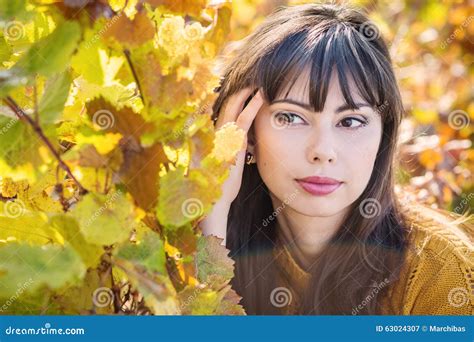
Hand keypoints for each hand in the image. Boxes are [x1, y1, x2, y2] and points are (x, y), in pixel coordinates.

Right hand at [215, 87, 263, 204]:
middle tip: (253, 75)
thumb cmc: (220, 185)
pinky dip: (252, 106)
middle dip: (240, 88)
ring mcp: (222, 137)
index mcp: (214, 136)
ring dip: (246, 91)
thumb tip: (240, 141)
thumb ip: (230, 149)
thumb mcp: (224, 164)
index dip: (234, 95)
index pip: (224, 109)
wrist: (214, 201)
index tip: (245, 84)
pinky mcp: (231, 145)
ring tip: (258, 79)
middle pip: (227, 103)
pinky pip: (242, 120)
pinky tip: (261, 96)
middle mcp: (215, 132)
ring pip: (233, 106)